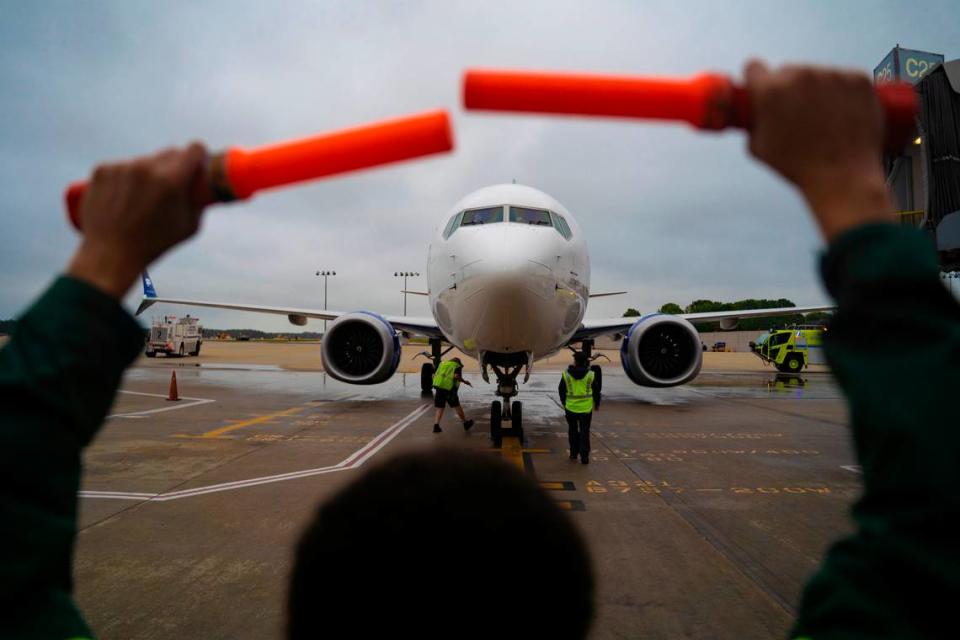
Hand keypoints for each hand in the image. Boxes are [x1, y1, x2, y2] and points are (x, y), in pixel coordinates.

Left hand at [66, 142, 207, 298]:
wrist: (109, 253)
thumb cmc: (154, 243)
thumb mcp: (190, 226)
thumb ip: (198, 200)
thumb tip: (204, 185)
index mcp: (172, 181)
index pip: (194, 149)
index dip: (199, 157)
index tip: (197, 165)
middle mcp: (146, 168)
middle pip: (170, 152)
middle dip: (175, 166)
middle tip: (171, 186)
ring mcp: (122, 167)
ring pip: (146, 160)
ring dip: (149, 173)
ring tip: (142, 200)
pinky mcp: (103, 169)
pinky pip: (123, 166)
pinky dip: (127, 177)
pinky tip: (124, 198)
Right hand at [744, 61, 894, 240]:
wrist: (843, 177)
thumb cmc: (797, 166)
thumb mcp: (757, 147)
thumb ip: (753, 121)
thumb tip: (753, 110)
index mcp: (770, 91)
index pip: (753, 67)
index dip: (756, 81)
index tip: (762, 91)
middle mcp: (800, 76)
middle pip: (787, 70)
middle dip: (788, 88)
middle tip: (796, 114)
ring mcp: (832, 75)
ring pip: (817, 75)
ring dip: (816, 91)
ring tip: (822, 121)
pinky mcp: (858, 79)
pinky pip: (844, 79)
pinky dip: (842, 93)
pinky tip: (841, 117)